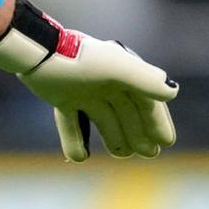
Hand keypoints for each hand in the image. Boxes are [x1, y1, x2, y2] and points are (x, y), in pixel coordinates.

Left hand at [0, 0, 177, 161]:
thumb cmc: (78, 58)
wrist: (37, 52)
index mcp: (121, 73)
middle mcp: (104, 81)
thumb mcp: (115, 68)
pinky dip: (75, 140)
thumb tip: (172, 93)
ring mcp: (82, 89)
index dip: (157, 121)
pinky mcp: (61, 96)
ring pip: (104, 118)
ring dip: (114, 136)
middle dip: (139, 132)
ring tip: (122, 154)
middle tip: (149, 153)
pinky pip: (71, 122)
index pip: (146, 101)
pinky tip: (79, 157)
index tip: (165, 141)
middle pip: (127, 112)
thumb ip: (143, 80)